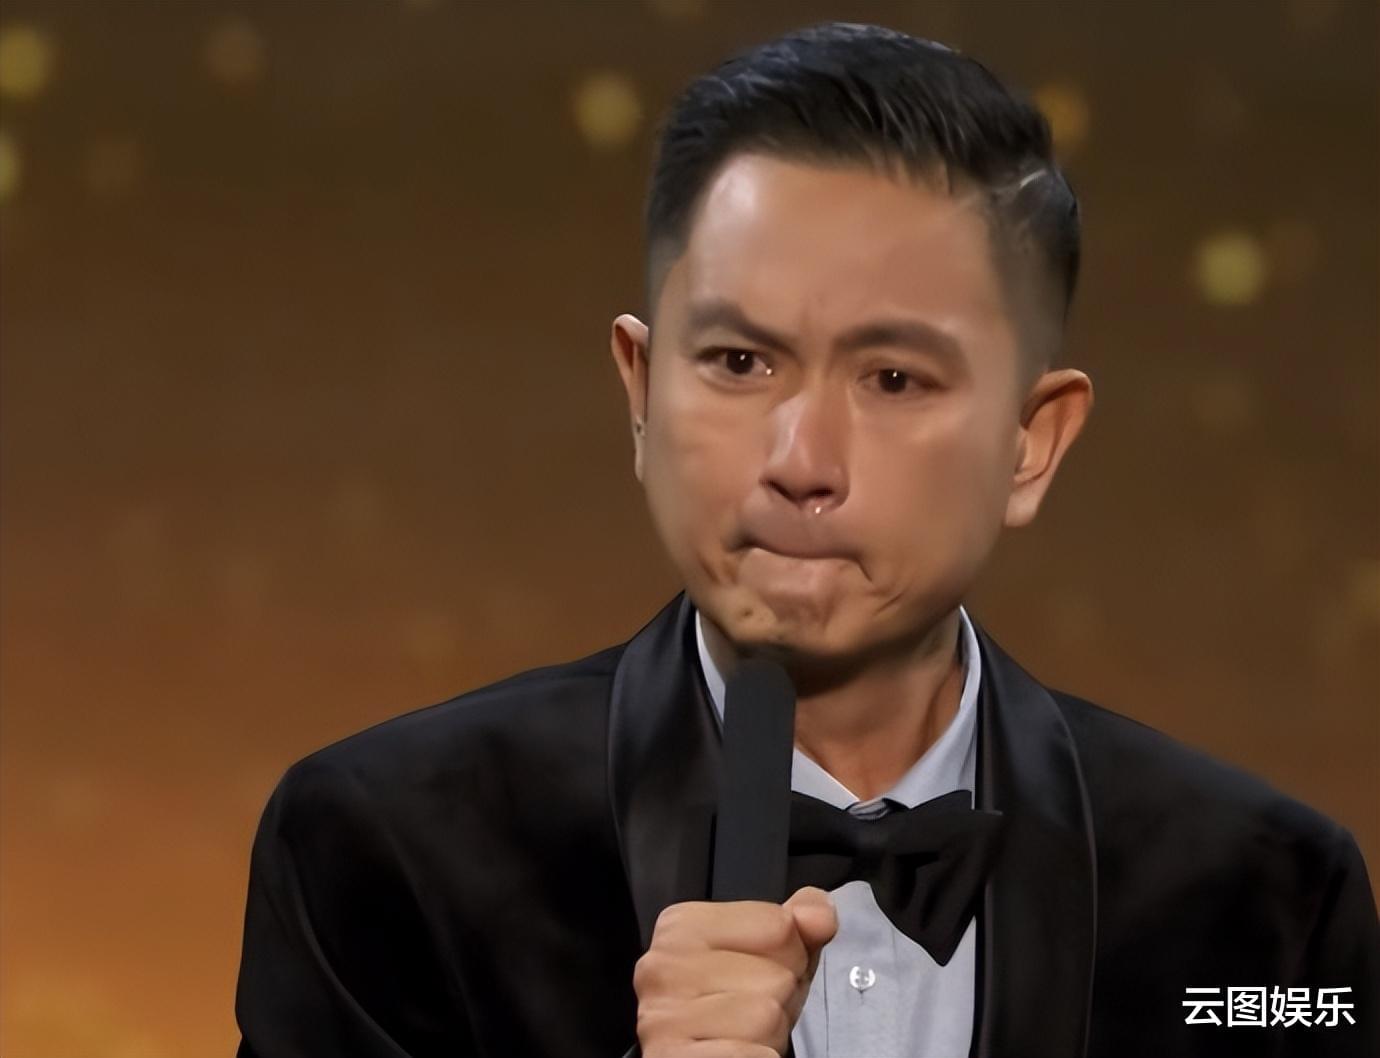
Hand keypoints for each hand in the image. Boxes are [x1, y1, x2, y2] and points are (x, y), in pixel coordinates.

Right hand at [633, 886, 838, 1057]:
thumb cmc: (732, 1009)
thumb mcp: (772, 957)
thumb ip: (799, 923)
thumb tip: (820, 915)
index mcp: (682, 927)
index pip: (778, 925)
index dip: (787, 955)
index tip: (758, 971)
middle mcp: (663, 967)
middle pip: (775, 974)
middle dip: (778, 999)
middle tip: (750, 1010)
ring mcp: (664, 1017)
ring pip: (765, 1016)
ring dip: (768, 1034)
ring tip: (742, 1034)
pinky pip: (751, 1055)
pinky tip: (736, 1053)